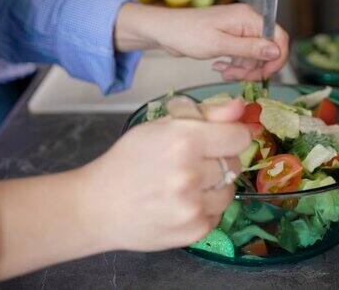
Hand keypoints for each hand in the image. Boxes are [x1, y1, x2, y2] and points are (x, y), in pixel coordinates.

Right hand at [80, 99, 250, 250]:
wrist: (99, 207)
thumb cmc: (128, 160)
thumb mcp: (160, 126)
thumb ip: (204, 114)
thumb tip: (240, 107)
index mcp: (184, 141)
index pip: (239, 137)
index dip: (230, 136)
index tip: (218, 140)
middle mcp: (192, 174)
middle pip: (234, 164)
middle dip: (217, 161)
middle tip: (190, 164)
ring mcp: (194, 207)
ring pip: (229, 191)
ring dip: (214, 187)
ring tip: (185, 186)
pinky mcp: (194, 232)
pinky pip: (217, 214)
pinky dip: (204, 209)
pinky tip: (180, 204)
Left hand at [115, 3, 288, 80]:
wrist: (165, 32)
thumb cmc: (187, 34)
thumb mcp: (219, 44)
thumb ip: (249, 48)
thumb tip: (276, 51)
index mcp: (248, 18)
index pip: (278, 36)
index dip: (277, 58)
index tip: (265, 75)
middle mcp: (247, 22)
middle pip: (267, 50)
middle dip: (255, 68)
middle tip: (237, 77)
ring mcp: (239, 31)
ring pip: (255, 57)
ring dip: (242, 70)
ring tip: (224, 73)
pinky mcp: (231, 40)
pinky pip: (242, 57)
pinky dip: (234, 66)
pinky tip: (220, 68)